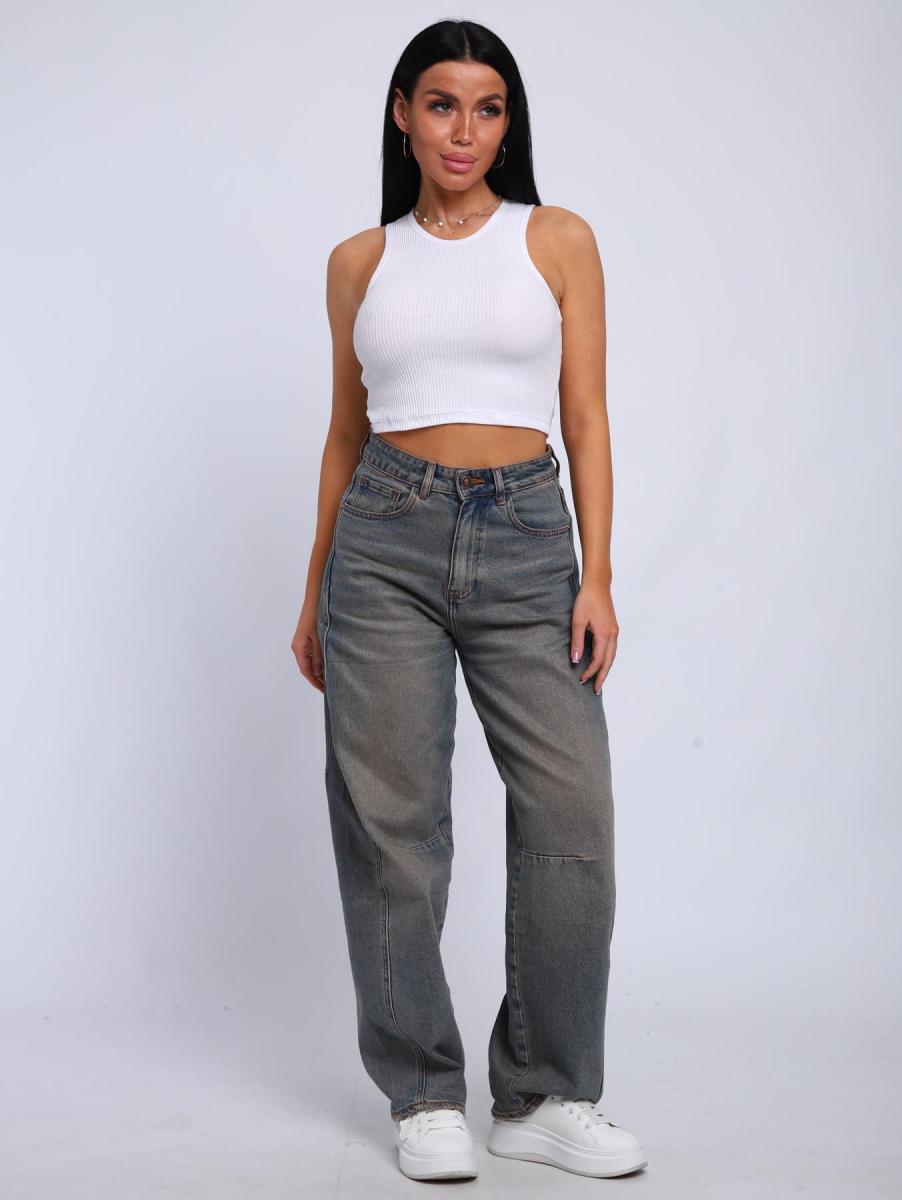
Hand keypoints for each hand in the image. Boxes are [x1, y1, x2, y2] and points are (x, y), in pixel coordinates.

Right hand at [291, 599, 324, 693]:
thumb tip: (319, 672)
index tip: (323, 690)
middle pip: (307, 668)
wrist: (315, 599)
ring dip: (319, 671)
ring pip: (310, 662)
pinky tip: (328, 665)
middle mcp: (299, 647)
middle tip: (328, 689)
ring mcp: (303, 643)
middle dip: (317, 679)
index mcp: (299, 648)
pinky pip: (312, 655)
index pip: (306, 670)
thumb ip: (319, 655)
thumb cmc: (317, 616)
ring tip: (330, 680)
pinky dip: (319, 662)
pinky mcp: (308, 638)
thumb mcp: (320, 637)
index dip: (315, 682)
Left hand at [571, 579, 618, 693]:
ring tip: (599, 681)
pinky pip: (612, 649)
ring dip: (606, 669)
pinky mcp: (612, 628)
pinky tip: (602, 663)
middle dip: (602, 677)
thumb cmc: (586, 601)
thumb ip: (577, 641)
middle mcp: (612, 635)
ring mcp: (614, 631)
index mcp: (604, 634)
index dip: (590, 672)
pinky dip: (608, 659)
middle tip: (596, 691)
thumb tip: (576, 660)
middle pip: (609, 662)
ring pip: (612, 656)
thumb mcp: (577, 621)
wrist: (597, 585)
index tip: (581, 680)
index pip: (598, 660)